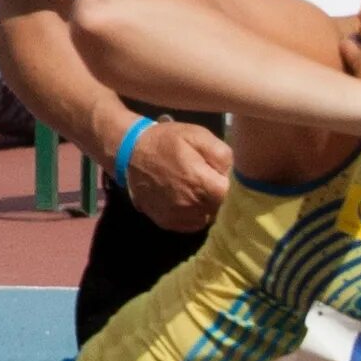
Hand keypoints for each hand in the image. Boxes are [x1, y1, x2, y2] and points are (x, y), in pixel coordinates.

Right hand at [121, 116, 231, 231]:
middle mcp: (191, 207)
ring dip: (205, 206)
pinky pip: (190, 224)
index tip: (220, 176)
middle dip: (218, 196)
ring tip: (196, 189)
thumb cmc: (166, 141)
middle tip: (207, 180)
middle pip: (219, 209)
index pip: (231, 196)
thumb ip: (222, 155)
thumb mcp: (198, 135)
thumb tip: (231, 173)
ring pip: (205, 218)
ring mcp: (177, 217)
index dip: (228, 185)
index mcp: (203, 185)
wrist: (129, 152)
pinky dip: (192, 214)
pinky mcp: (166, 223)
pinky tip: (186, 198)